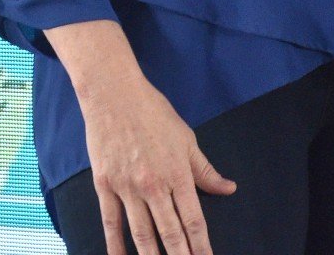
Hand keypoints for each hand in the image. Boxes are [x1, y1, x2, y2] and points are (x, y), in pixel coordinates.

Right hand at [80, 72, 237, 254]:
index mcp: (177, 174)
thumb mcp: (187, 139)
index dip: (202, 247)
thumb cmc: (153, 112)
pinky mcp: (105, 185)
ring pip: (142, 235)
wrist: (113, 94)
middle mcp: (154, 186)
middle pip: (170, 234)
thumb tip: (229, 189)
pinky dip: (115, 245)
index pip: (193, 221)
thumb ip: (206, 170)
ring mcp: (127, 188)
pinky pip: (111, 222)